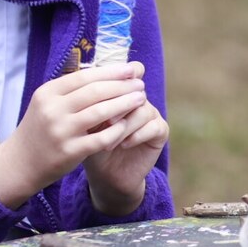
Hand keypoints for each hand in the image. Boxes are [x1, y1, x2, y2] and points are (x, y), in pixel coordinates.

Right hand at [0, 63, 153, 208]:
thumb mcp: (48, 103)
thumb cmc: (41, 129)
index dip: (112, 71)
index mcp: (48, 93)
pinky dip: (117, 130)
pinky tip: (128, 124)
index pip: (85, 76)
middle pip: (96, 92)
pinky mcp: (69, 152)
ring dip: (125, 104)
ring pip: (101, 112)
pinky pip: (101, 138)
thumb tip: (108, 72)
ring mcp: (60, 131)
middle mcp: (52, 109)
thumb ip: (73, 89)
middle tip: (141, 84)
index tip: (132, 69)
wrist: (19, 163)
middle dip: (123, 86)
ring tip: (140, 99)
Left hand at [83, 79, 169, 216]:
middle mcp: (139, 99)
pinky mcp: (160, 132)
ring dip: (124, 126)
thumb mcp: (86, 124)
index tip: (102, 91)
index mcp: (122, 91)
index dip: (122, 76)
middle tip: (103, 122)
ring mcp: (151, 114)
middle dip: (117, 105)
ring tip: (108, 142)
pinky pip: (153, 127)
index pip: (131, 71)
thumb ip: (91, 106)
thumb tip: (88, 90)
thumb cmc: (91, 145)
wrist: (105, 174)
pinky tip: (124, 145)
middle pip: (134, 90)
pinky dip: (137, 135)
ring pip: (143, 110)